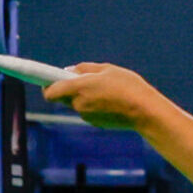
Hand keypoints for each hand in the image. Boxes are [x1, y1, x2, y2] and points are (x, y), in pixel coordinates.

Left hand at [43, 63, 168, 130]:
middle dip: (67, 88)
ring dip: (83, 96)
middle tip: (81, 80)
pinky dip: (93, 104)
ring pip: (77, 103)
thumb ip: (85, 68)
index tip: (49, 78)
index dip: (47, 85)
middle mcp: (79, 104)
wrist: (145, 112)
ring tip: (102, 88)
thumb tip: (69, 71)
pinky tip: (109, 99)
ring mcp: (87, 116)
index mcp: (78, 88)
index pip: (50, 92)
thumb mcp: (107, 69)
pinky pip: (88, 110)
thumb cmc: (128, 86)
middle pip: (62, 97)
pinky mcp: (96, 123)